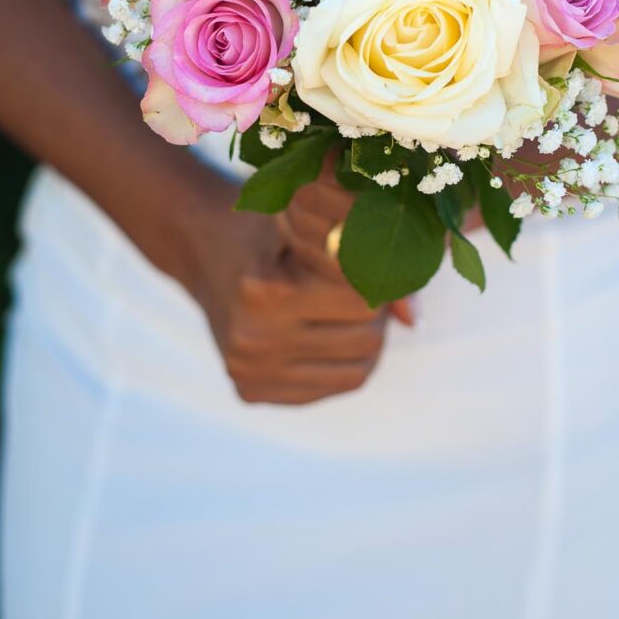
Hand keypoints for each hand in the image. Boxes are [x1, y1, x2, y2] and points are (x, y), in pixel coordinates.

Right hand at [141, 158, 405, 406]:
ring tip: (343, 307)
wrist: (202, 246)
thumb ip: (371, 267)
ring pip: (356, 371)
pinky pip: (328, 388)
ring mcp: (248, 371)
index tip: (368, 258)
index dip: (377, 277)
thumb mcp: (316, 226)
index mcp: (265, 289)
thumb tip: (415, 322)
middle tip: (359, 285)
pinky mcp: (250, 392)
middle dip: (375, 311)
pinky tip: (322, 332)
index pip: (365, 300)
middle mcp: (252, 338)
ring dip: (364, 339)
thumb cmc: (270, 226)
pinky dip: (339, 362)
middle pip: (367, 340)